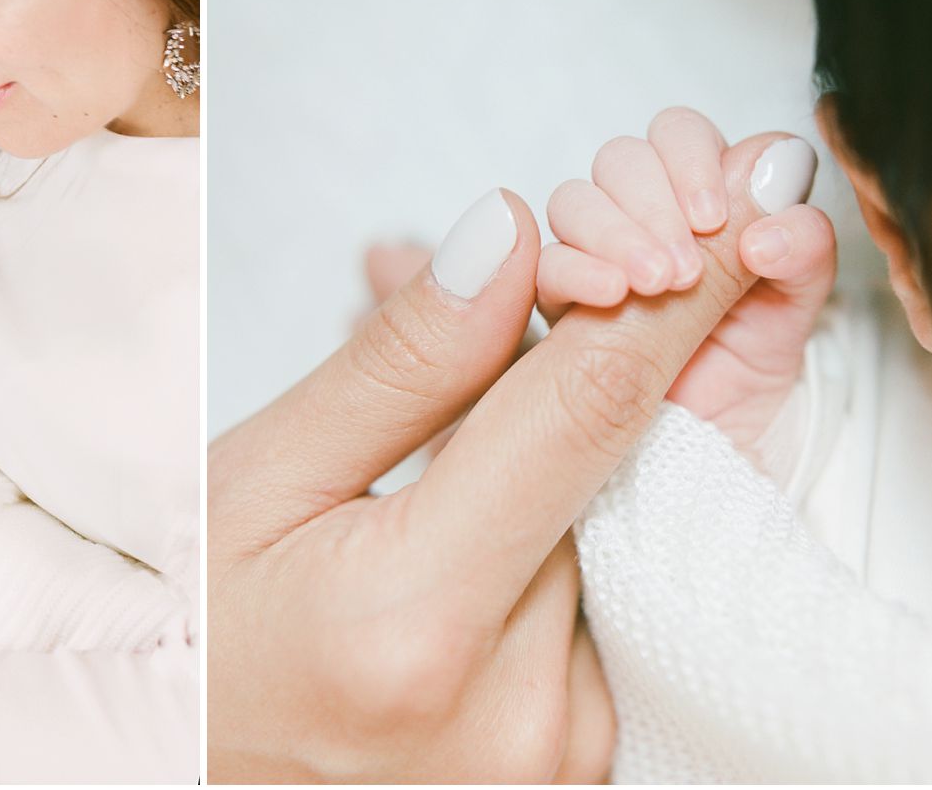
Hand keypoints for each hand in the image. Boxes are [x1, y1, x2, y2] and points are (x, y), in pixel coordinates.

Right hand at [209, 134, 794, 781]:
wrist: (180, 774)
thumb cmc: (194, 639)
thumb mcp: (252, 484)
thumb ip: (396, 369)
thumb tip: (512, 239)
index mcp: (415, 620)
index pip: (588, 411)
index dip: (677, 288)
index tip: (752, 199)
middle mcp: (513, 709)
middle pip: (610, 468)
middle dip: (579, 369)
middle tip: (510, 336)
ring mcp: (554, 756)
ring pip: (614, 531)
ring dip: (558, 464)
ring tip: (421, 494)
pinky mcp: (575, 771)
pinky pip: (605, 606)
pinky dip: (558, 539)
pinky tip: (463, 542)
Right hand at [538, 108, 833, 451]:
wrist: (704, 486)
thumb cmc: (748, 398)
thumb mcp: (792, 320)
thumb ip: (795, 246)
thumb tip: (782, 169)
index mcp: (704, 210)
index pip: (683, 141)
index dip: (696, 158)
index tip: (713, 214)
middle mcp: (642, 227)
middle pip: (625, 160)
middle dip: (655, 199)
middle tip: (685, 266)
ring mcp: (594, 267)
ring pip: (576, 201)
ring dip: (614, 229)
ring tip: (656, 286)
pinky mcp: (555, 313)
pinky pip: (543, 268)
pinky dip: (574, 270)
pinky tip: (610, 296)